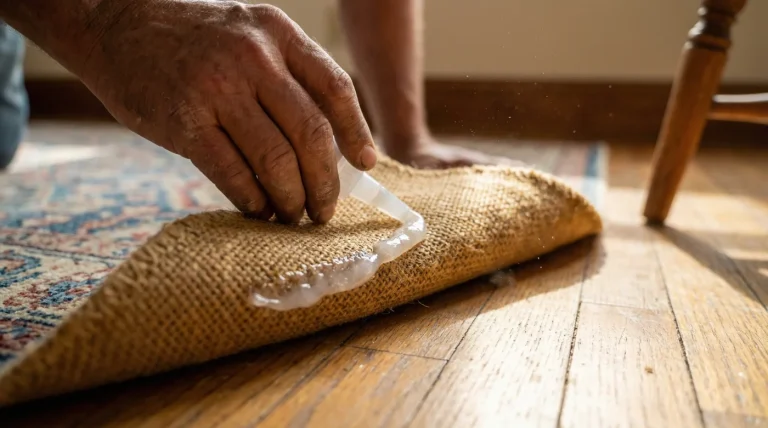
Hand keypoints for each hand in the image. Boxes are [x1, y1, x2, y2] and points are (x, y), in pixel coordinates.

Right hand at [78, 1, 376, 222]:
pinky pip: (233, 174)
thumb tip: (327, 147)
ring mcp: (216, 88)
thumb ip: (285, 77)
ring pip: (276, 161)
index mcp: (276, 32)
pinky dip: (252, 201)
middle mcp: (253, 57)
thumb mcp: (247, 35)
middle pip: (312, 134)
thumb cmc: (191, 39)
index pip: (335, 88)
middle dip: (326, 183)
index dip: (356, 132)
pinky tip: (259, 210)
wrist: (113, 22)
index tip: (366, 164)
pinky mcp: (183, 121)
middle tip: (325, 209)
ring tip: (294, 215)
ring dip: (291, 199)